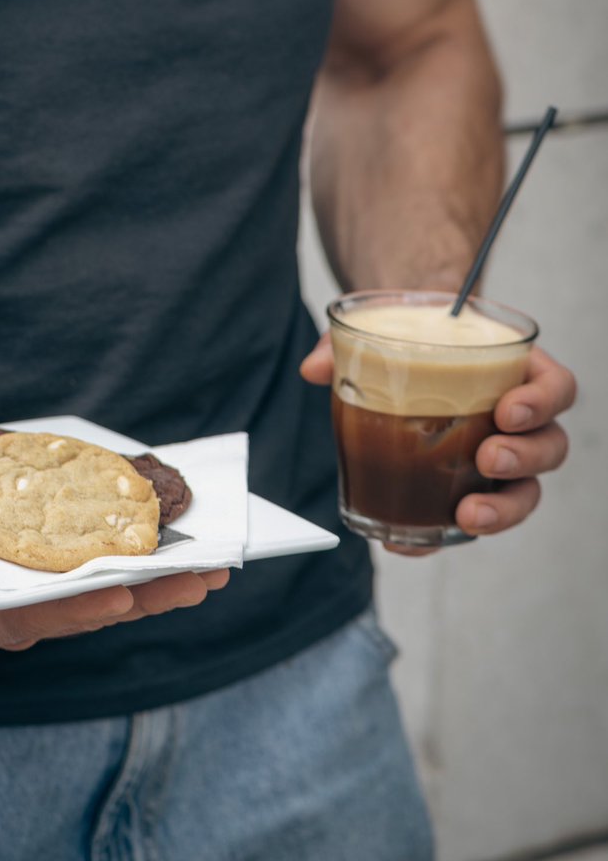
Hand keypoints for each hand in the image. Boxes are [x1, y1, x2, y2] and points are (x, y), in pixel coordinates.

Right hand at [0, 530, 229, 651]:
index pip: (39, 616)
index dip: (83, 605)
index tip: (127, 592)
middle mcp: (10, 616)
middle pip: (89, 609)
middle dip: (149, 595)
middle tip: (209, 577)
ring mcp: (28, 599)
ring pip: (101, 594)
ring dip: (156, 582)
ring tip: (209, 566)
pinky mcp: (37, 576)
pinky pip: (93, 574)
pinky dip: (132, 562)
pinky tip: (169, 548)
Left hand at [300, 336, 575, 550]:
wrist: (400, 359)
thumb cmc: (408, 340)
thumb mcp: (381, 327)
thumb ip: (347, 341)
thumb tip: (314, 368)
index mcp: (515, 371)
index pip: (556, 387)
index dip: (542, 401)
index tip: (507, 410)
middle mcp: (519, 421)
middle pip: (550, 445)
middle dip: (525, 458)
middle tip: (487, 457)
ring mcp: (500, 460)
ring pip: (525, 492)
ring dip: (502, 509)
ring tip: (467, 512)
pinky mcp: (469, 491)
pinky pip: (470, 520)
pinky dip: (442, 535)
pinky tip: (412, 542)